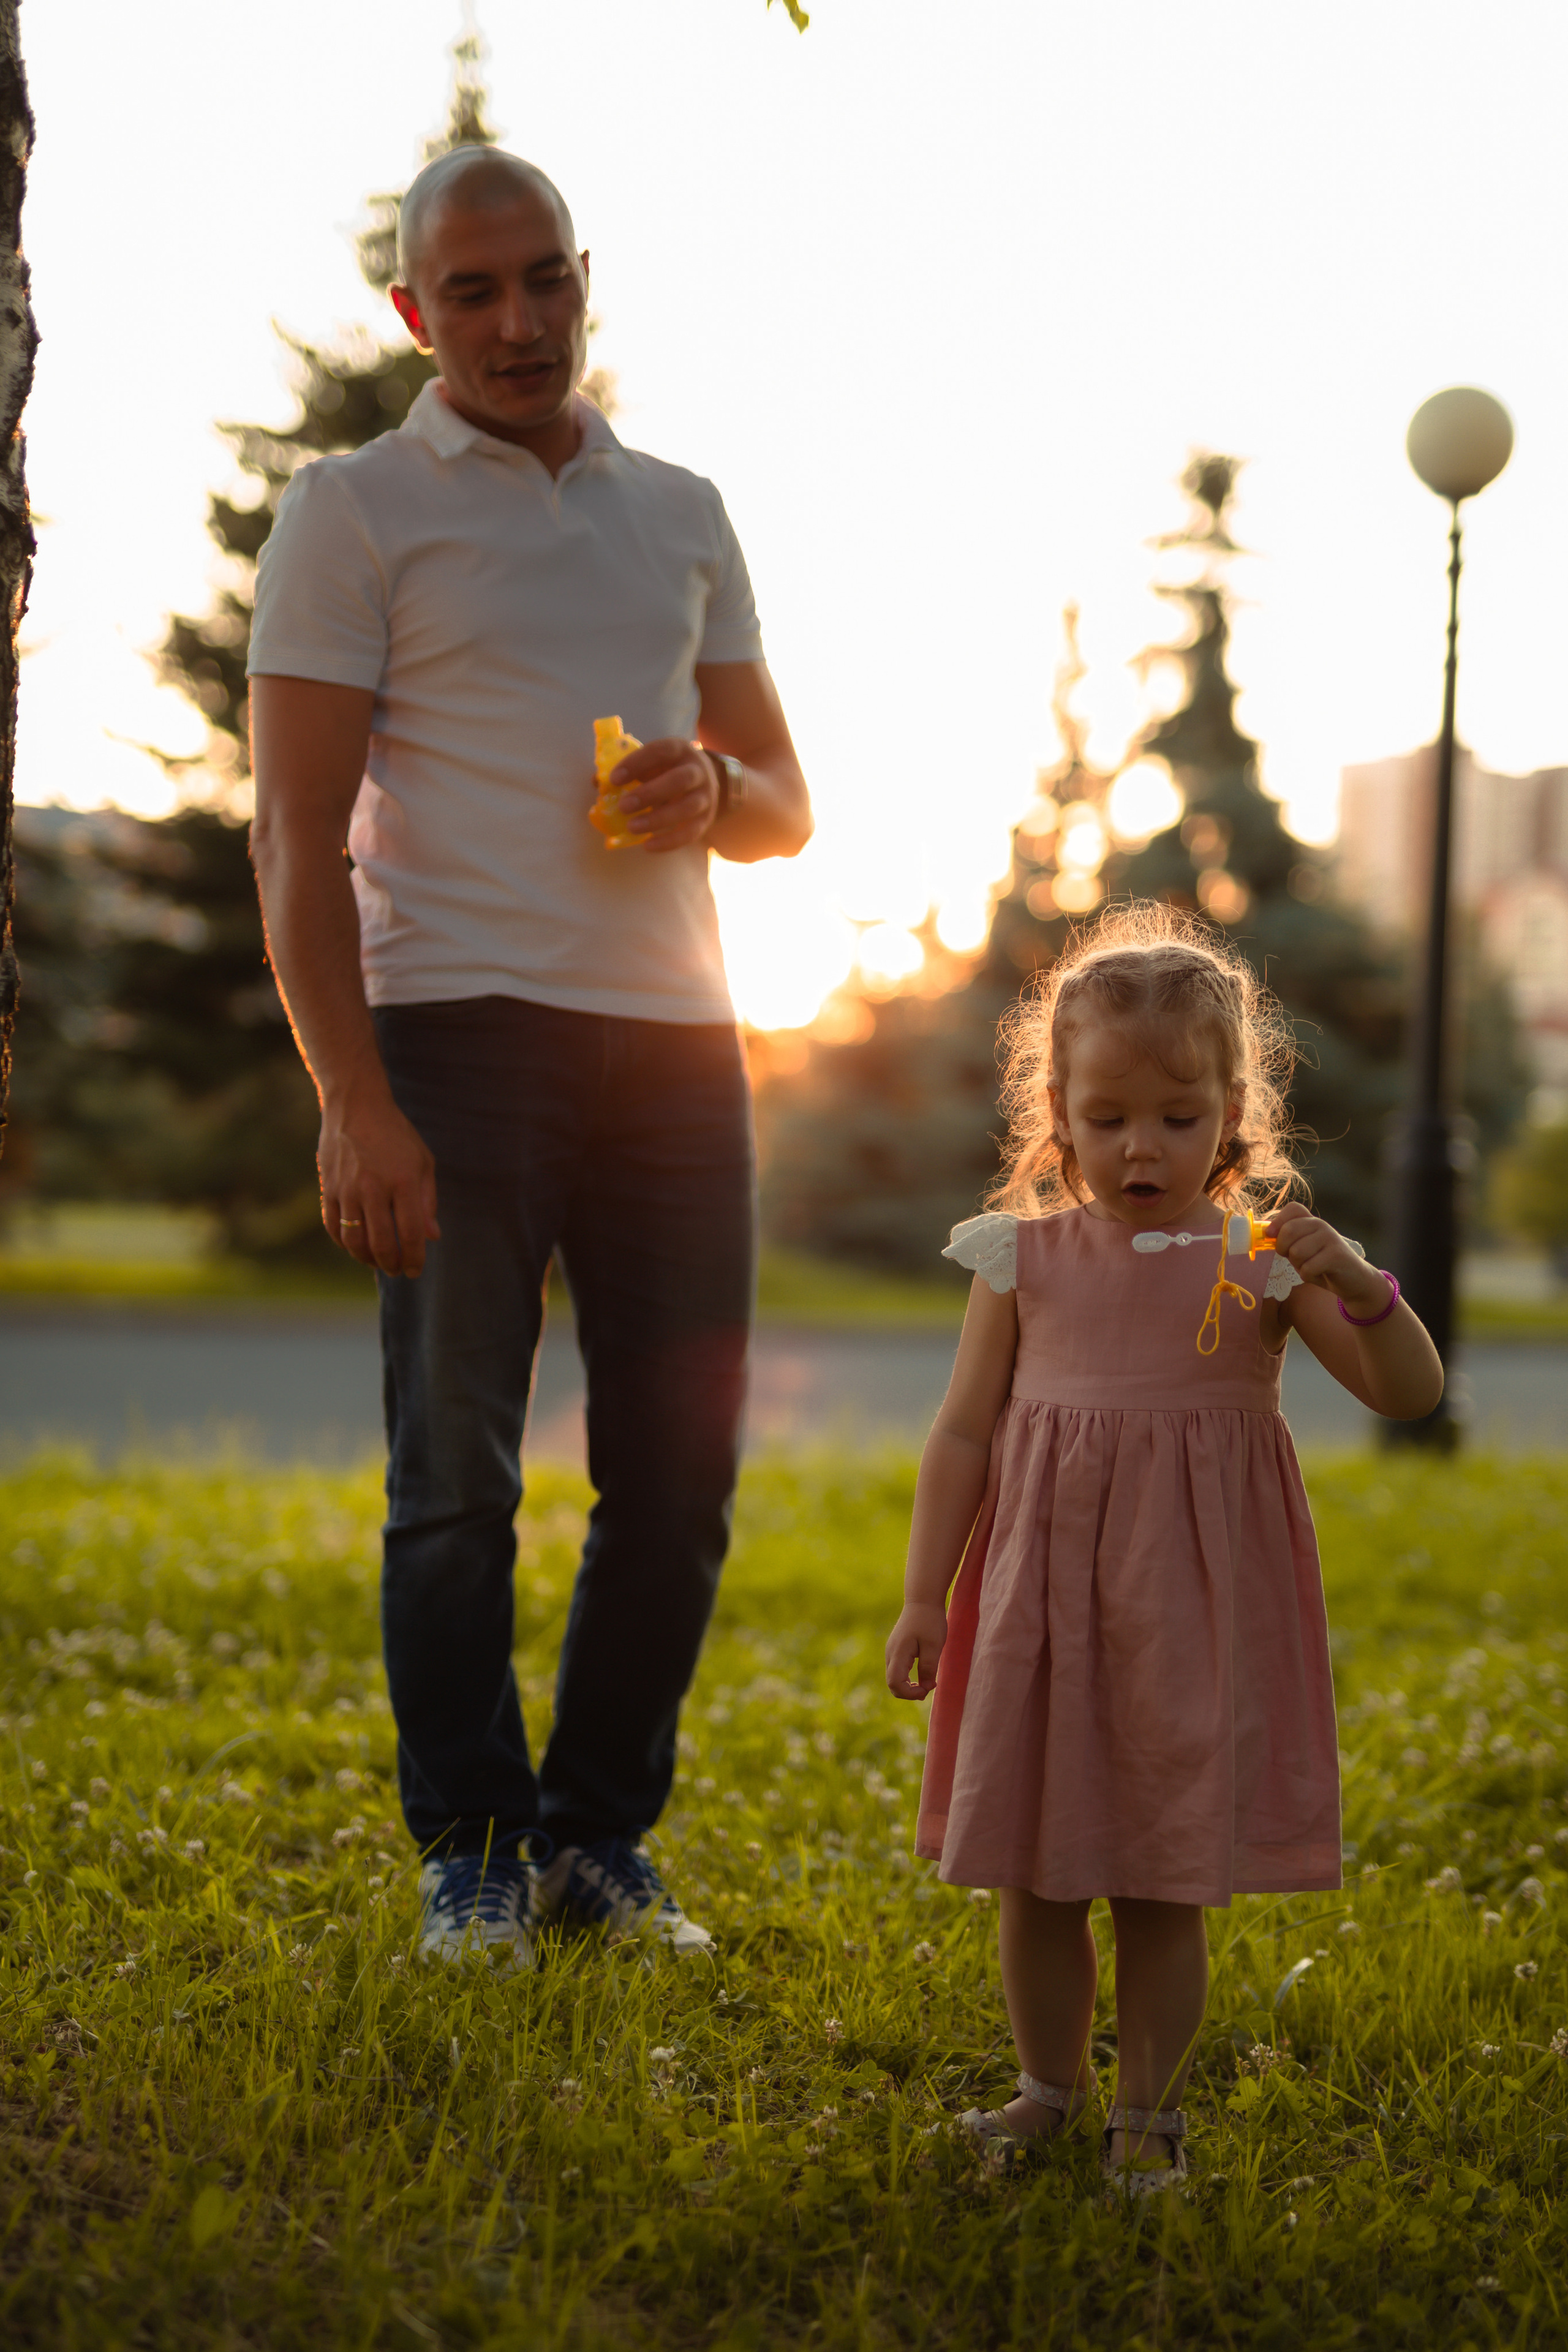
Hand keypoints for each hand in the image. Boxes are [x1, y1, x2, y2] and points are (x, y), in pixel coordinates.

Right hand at [320, 1088, 440, 1278]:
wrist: (356, 1105)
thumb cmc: (396, 1134)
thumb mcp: (422, 1161)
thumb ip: (427, 1200)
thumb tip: (432, 1237)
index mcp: (403, 1181)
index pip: (410, 1233)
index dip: (414, 1258)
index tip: (415, 1270)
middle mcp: (374, 1187)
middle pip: (381, 1243)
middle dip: (391, 1264)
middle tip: (397, 1271)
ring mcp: (347, 1188)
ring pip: (354, 1240)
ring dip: (367, 1259)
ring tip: (377, 1262)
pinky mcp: (328, 1186)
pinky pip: (333, 1226)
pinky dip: (344, 1243)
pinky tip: (355, 1246)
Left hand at [611, 737, 719, 851]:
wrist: (708, 782)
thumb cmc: (668, 770)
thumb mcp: (653, 762)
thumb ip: (629, 769)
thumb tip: (597, 782)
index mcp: (680, 750)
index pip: (660, 752)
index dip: (636, 764)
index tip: (614, 779)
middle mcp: (697, 771)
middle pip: (678, 781)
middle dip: (649, 794)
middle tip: (623, 807)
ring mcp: (705, 796)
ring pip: (686, 808)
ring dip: (657, 820)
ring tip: (631, 827)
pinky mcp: (706, 820)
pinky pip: (690, 833)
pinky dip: (669, 842)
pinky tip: (647, 845)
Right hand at [885, 1602, 947, 1702]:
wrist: (922, 1600)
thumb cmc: (930, 1621)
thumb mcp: (934, 1646)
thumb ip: (928, 1668)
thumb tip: (925, 1688)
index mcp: (898, 1653)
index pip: (895, 1684)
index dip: (910, 1693)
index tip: (928, 1688)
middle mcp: (891, 1654)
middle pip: (892, 1684)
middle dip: (910, 1692)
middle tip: (929, 1687)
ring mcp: (892, 1651)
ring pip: (894, 1678)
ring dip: (910, 1685)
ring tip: (928, 1681)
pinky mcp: (896, 1649)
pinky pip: (898, 1670)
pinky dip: (908, 1677)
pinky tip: (923, 1672)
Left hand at [1268, 1204, 1388, 1313]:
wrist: (1353, 1280)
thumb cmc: (1321, 1264)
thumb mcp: (1301, 1250)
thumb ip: (1286, 1241)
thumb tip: (1264, 1234)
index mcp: (1311, 1221)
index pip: (1292, 1208)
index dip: (1277, 1221)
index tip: (1272, 1236)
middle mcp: (1321, 1225)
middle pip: (1288, 1231)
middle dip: (1283, 1249)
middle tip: (1294, 1258)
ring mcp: (1330, 1238)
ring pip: (1296, 1253)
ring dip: (1299, 1266)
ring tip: (1312, 1266)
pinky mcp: (1336, 1255)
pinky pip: (1307, 1268)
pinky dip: (1309, 1276)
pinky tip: (1321, 1273)